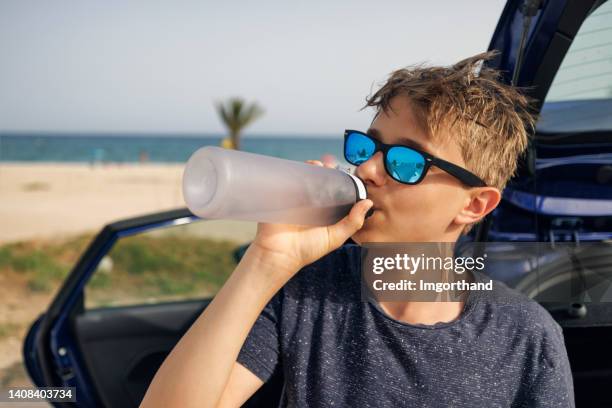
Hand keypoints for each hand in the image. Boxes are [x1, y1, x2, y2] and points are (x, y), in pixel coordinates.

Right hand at [246, 160, 372, 284]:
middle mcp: (311, 202)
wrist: (280, 255)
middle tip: (329, 165)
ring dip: (311, 168)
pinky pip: (289, 180)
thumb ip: (352, 222)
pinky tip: (302, 170)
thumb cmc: (307, 249)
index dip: (339, 179)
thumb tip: (368, 203)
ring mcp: (296, 198)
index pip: (334, 189)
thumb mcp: (335, 237)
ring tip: (317, 165)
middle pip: (319, 179)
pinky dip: (295, 172)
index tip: (343, 172)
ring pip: (305, 177)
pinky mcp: (282, 196)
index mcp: (325, 210)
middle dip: (325, 169)